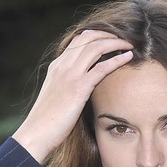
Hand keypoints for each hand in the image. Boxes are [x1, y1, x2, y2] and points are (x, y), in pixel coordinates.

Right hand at [12, 30, 133, 161]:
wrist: (36, 132)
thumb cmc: (48, 120)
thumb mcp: (57, 95)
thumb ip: (69, 84)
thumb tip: (85, 85)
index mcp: (57, 65)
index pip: (79, 39)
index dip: (98, 34)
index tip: (113, 37)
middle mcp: (63, 65)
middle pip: (89, 38)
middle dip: (109, 34)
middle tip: (125, 37)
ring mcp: (70, 75)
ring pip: (96, 48)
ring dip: (116, 43)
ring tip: (130, 44)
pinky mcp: (78, 88)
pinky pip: (101, 68)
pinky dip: (117, 59)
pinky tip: (128, 56)